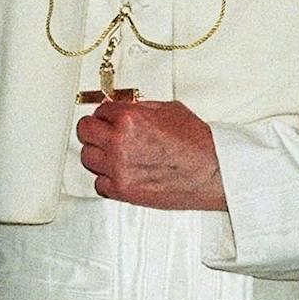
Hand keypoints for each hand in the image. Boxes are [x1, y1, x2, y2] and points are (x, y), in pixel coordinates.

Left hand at [76, 100, 226, 209]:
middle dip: (94, 129)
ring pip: (88, 157)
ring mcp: (119, 169)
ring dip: (98, 153)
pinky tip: (118, 172)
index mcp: (130, 119)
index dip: (106, 113)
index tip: (108, 117)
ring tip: (111, 152)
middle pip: (85, 131)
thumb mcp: (170, 110)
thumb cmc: (198, 144)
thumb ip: (141, 108)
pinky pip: (99, 183)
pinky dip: (106, 178)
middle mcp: (120, 143)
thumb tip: (125, 108)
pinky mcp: (124, 191)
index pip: (100, 110)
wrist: (213, 172)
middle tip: (102, 131)